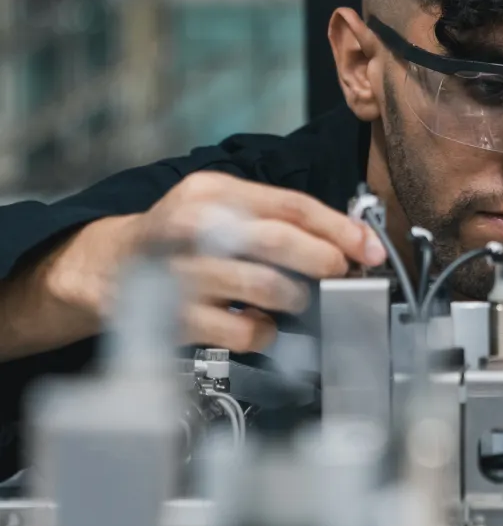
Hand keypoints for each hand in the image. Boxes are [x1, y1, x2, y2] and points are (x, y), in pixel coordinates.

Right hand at [47, 172, 386, 352]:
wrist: (108, 268)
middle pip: (280, 243)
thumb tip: (346, 239)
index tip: (370, 247)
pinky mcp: (179, 318)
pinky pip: (246, 332)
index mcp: (213, 192)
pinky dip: (266, 333)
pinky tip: (259, 324)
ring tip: (296, 299)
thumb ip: (274, 217)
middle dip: (325, 261)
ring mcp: (185, 274)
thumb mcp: (219, 205)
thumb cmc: (180, 238)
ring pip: (268, 289)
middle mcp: (195, 228)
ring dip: (297, 298)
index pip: (291, 206)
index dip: (340, 228)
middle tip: (341, 272)